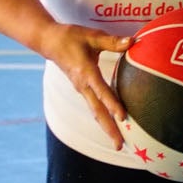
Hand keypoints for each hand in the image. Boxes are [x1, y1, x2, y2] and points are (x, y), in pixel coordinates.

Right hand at [36, 22, 132, 145]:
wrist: (49, 42)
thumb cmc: (72, 37)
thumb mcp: (93, 36)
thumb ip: (112, 42)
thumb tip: (133, 41)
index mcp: (86, 73)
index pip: (102, 92)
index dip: (113, 104)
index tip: (123, 117)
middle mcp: (83, 86)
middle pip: (97, 111)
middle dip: (109, 129)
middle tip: (120, 146)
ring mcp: (81, 89)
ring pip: (95, 111)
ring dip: (106, 126)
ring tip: (118, 141)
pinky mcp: (82, 88)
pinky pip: (94, 105)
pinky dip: (103, 116)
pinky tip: (112, 123)